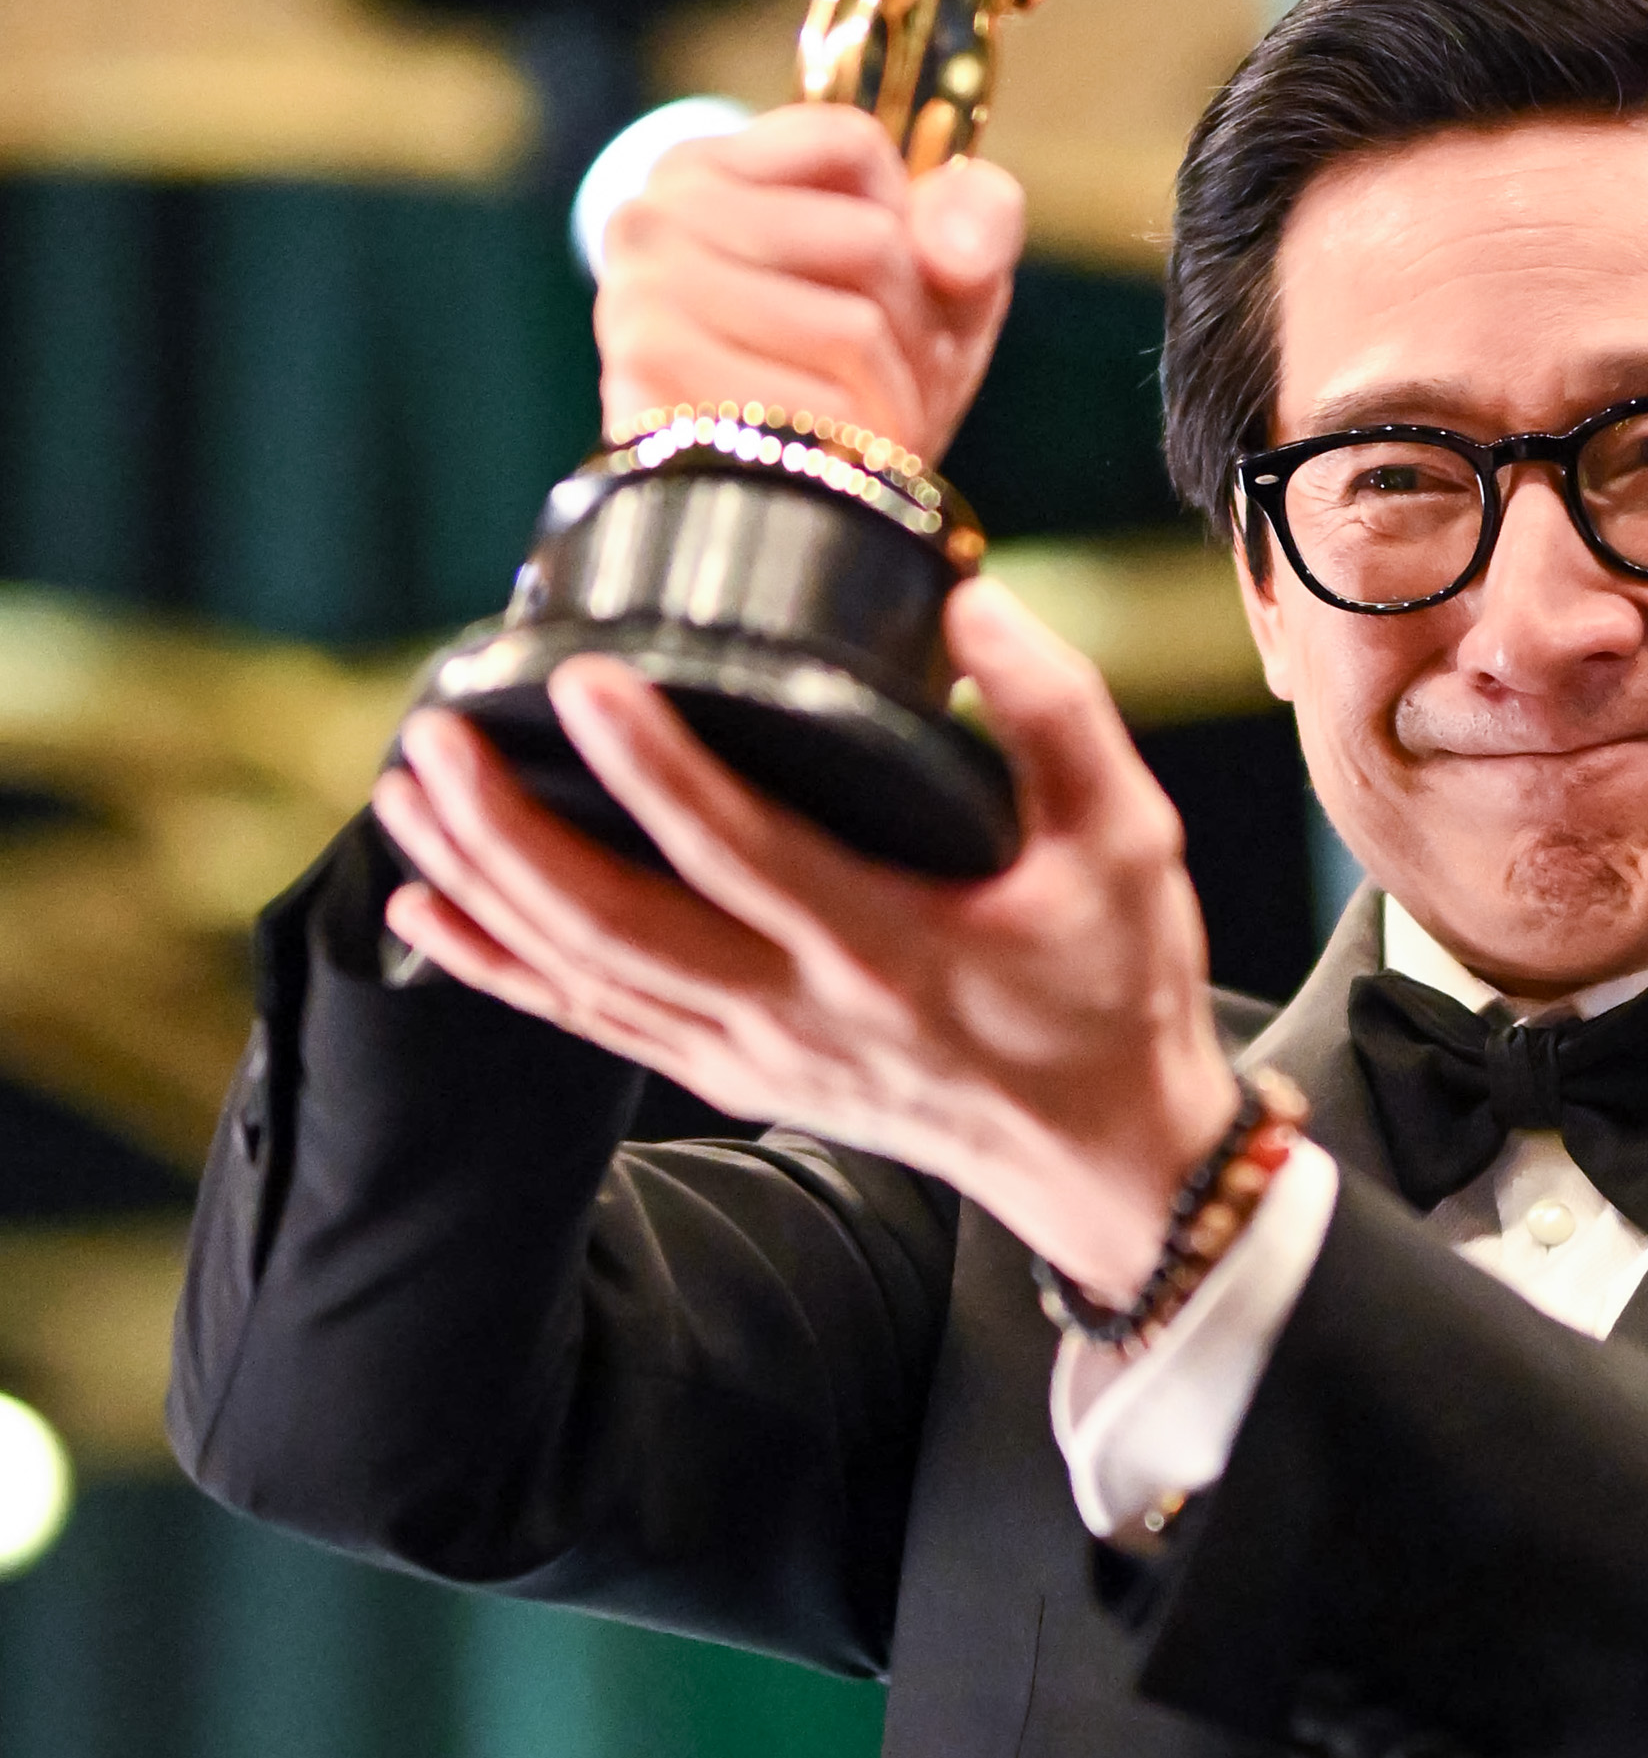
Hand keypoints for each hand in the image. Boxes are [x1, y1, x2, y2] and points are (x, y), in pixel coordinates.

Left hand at [371, 579, 1243, 1304]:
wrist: (1102, 1151)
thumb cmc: (1111, 985)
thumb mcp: (1129, 838)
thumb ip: (1061, 713)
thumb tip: (973, 605)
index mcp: (887, 944)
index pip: (742, 851)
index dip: (656, 768)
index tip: (588, 678)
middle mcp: (798, 1009)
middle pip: (616, 924)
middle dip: (509, 833)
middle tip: (436, 739)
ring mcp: (750, 1051)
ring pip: (583, 972)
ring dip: (483, 885)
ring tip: (409, 792)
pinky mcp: (728, 1071)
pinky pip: (588, 1020)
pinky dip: (498, 969)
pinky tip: (426, 909)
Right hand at [595, 104, 1024, 461]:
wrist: (762, 503)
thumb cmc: (850, 370)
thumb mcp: (932, 278)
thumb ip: (975, 222)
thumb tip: (952, 251)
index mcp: (709, 166)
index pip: (854, 144)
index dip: (911, 223)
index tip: (898, 282)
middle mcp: (656, 214)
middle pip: (869, 241)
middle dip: (920, 327)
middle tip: (912, 382)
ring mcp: (645, 295)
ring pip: (851, 329)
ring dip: (900, 395)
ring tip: (885, 426)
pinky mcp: (658, 391)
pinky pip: (817, 407)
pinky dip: (859, 443)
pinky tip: (845, 460)